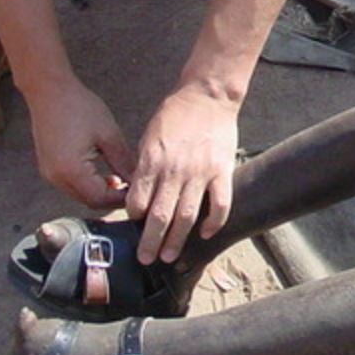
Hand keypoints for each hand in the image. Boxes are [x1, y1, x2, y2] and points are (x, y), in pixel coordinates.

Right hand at [24, 79, 134, 208]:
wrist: (50, 91)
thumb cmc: (79, 107)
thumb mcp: (109, 134)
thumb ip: (124, 162)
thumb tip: (139, 181)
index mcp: (71, 171)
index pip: (100, 199)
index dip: (121, 198)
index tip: (139, 191)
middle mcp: (56, 178)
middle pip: (89, 201)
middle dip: (112, 198)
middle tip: (133, 187)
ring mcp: (49, 174)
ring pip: (81, 195)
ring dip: (101, 191)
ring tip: (122, 179)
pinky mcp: (49, 168)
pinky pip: (72, 185)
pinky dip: (89, 184)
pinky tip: (105, 173)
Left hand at [126, 83, 239, 263]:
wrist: (207, 95)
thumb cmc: (175, 114)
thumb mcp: (149, 137)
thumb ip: (144, 167)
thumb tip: (137, 194)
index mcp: (152, 161)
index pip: (137, 202)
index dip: (132, 219)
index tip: (133, 226)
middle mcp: (175, 170)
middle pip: (159, 216)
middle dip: (150, 242)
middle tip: (145, 259)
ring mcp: (201, 173)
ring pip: (187, 217)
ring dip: (176, 240)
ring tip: (169, 256)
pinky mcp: (223, 171)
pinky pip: (220, 205)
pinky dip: (212, 223)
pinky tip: (204, 233)